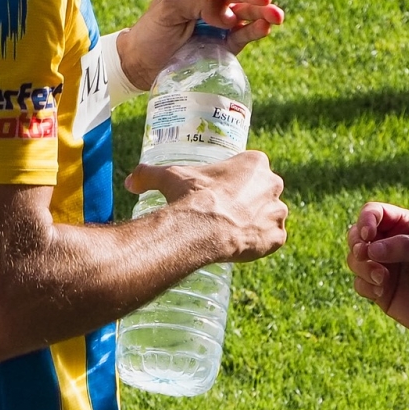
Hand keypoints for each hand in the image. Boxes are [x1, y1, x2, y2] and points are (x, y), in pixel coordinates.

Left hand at [116, 0, 284, 90]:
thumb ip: (198, 3)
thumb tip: (228, 15)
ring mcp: (223, 19)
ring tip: (277, 16)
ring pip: (248, 11)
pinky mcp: (227, 42)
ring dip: (264, 12)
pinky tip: (266, 27)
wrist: (142, 64)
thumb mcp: (169, 9)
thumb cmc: (152, 30)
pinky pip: (245, 34)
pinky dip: (256, 30)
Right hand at [126, 151, 287, 259]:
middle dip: (250, 201)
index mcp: (255, 162)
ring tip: (235, 231)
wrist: (201, 229)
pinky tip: (245, 246)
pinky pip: (273, 239)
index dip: (237, 182)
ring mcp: (277, 212)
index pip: (250, 170)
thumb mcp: (168, 177)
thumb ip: (149, 174)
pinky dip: (262, 244)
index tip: (223, 192)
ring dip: (258, 222)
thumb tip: (130, 181)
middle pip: (264, 192)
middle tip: (228, 214)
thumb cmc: (189, 197)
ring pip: (271, 216)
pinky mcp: (278, 237)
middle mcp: (273, 184)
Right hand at [346, 202, 408, 333]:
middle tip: (364, 254)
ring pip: (354, 259)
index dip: (366, 220)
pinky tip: (382, 291)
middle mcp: (389, 243)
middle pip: (356, 234)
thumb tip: (369, 248)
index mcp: (403, 225)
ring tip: (381, 278)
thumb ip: (402, 246)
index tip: (368, 235)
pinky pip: (359, 283)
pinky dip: (366, 285)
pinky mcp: (379, 290)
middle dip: (356, 243)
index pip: (375, 212)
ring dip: (362, 267)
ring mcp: (382, 266)